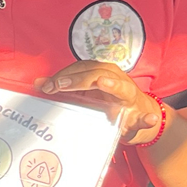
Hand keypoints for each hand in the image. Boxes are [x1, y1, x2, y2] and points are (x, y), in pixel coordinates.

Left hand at [34, 62, 163, 145]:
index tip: (47, 85)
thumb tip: (38, 84)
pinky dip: (146, 118)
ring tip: (102, 83)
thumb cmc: (108, 102)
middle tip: (59, 86)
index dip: (65, 74)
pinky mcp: (140, 117)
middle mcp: (118, 80)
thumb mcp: (86, 93)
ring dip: (112, 85)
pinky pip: (145, 118)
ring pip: (122, 88)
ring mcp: (131, 98)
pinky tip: (147, 118)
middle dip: (78, 79)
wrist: (138, 116)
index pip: (83, 67)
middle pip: (98, 73)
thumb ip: (65, 88)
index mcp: (104, 72)